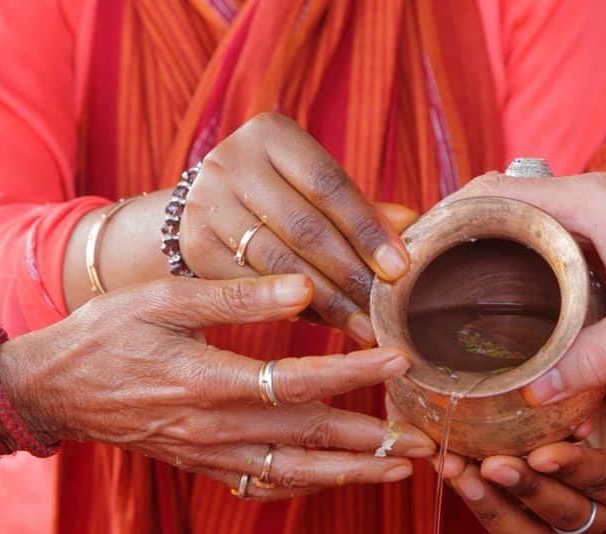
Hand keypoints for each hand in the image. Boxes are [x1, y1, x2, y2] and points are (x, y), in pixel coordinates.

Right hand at [4, 275, 434, 499]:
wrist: (56, 388)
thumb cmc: (107, 333)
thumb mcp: (162, 298)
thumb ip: (234, 295)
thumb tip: (304, 287)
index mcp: (206, 380)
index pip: (296, 383)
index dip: (352, 374)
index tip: (399, 360)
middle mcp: (213, 428)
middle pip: (306, 441)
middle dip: (371, 441)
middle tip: (424, 440)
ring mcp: (208, 455)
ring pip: (291, 474)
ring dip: (349, 475)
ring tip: (399, 470)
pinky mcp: (202, 466)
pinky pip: (261, 485)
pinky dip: (304, 487)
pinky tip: (335, 481)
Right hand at [181, 112, 415, 343]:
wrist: (208, 206)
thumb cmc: (281, 195)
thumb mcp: (315, 188)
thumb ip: (360, 208)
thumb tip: (411, 224)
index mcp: (270, 134)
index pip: (329, 184)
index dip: (367, 228)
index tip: (400, 269)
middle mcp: (230, 161)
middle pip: (305, 227)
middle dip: (351, 274)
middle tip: (384, 311)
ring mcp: (206, 204)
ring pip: (280, 263)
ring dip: (328, 301)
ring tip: (363, 327)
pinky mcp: (194, 245)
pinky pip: (253, 288)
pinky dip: (293, 310)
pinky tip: (324, 324)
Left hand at [436, 372, 605, 533]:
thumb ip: (603, 368)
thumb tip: (559, 360)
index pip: (602, 476)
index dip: (571, 466)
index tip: (541, 453)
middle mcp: (601, 511)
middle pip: (561, 511)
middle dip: (524, 487)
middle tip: (491, 464)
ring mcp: (562, 521)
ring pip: (525, 530)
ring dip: (488, 502)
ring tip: (456, 469)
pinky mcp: (532, 521)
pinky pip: (502, 521)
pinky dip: (474, 498)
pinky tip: (448, 467)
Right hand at [440, 172, 605, 402]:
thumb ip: (589, 361)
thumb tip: (529, 393)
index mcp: (590, 203)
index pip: (495, 192)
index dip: (448, 217)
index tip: (414, 255)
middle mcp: (588, 197)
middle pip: (499, 203)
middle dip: (457, 235)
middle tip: (422, 283)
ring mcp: (598, 213)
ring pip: (522, 220)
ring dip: (486, 246)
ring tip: (449, 291)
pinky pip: (546, 237)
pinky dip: (518, 257)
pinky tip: (504, 299)